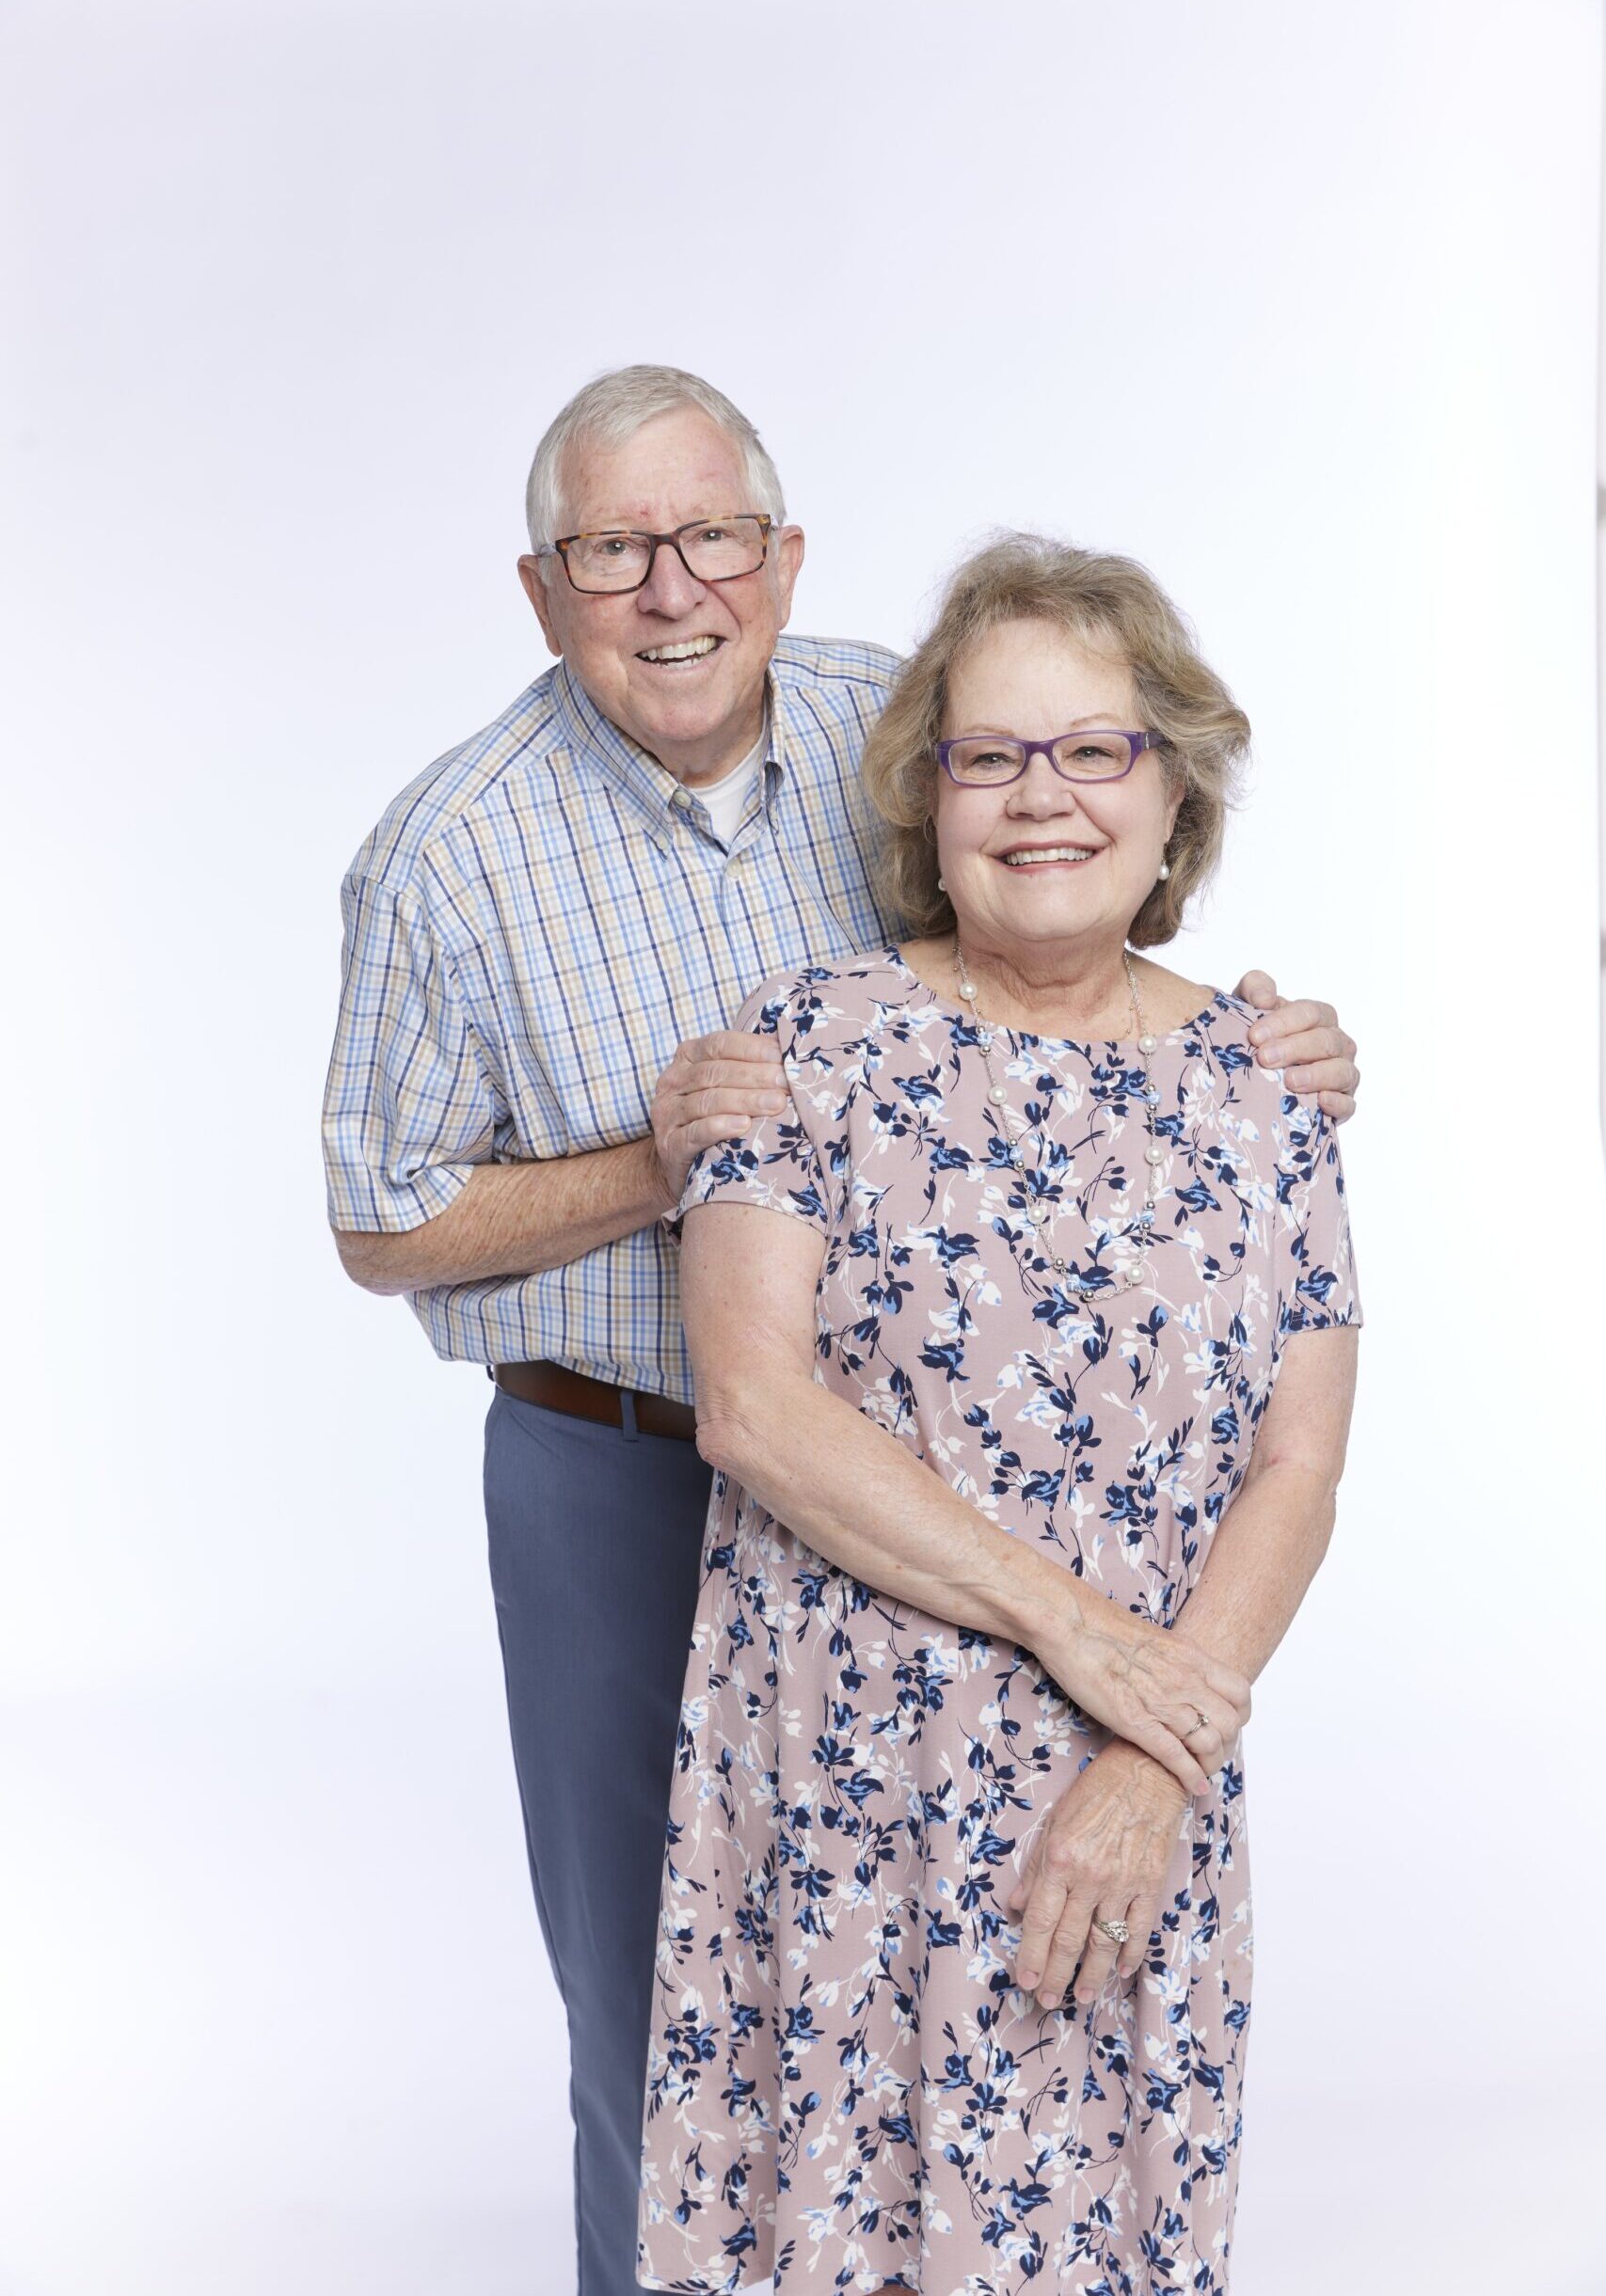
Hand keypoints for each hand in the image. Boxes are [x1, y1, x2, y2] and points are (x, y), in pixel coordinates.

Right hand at [649, 1030, 789, 1202]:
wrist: (680, 1164)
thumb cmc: (713, 1117)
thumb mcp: (724, 1085)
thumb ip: (747, 1067)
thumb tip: (791, 1052)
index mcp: (687, 1058)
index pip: (719, 1044)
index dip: (751, 1049)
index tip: (782, 1056)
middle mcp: (672, 1082)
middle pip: (715, 1073)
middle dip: (755, 1076)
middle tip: (786, 1083)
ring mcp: (667, 1114)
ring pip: (708, 1102)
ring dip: (745, 1101)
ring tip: (776, 1103)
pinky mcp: (669, 1145)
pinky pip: (695, 1133)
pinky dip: (720, 1127)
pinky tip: (744, 1126)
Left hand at [1009, 1740, 1188, 2010]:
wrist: (1148, 1770)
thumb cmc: (1096, 1790)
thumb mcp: (1054, 1821)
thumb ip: (1036, 1868)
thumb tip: (1016, 1906)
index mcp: (1060, 1859)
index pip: (1040, 1919)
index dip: (1031, 1955)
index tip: (1024, 1981)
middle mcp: (1090, 1876)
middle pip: (1069, 1938)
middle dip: (1055, 1974)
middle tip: (1045, 2001)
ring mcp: (1123, 1882)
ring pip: (1103, 1942)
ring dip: (1091, 1975)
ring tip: (1081, 1997)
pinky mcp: (1150, 1883)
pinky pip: (1138, 1928)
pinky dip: (1129, 1953)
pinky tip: (1120, 1971)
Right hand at [1031, 1584, 1250, 1797]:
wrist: (1071, 1624)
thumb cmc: (1102, 1625)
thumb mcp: (1155, 1637)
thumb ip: (1175, 1660)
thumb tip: (1181, 1675)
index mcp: (1191, 1656)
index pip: (1239, 1692)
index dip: (1240, 1715)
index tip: (1228, 1725)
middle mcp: (1185, 1680)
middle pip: (1229, 1723)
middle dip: (1227, 1745)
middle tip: (1213, 1753)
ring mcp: (1162, 1702)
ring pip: (1208, 1744)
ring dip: (1211, 1764)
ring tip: (1202, 1772)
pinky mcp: (1135, 1722)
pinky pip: (1175, 1756)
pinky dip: (1190, 1776)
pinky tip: (1194, 1787)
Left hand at [1233, 969, 1358, 1121]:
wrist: (1258, 1079)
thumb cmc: (1259, 1040)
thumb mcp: (1248, 1008)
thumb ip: (1254, 989)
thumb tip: (1265, 998)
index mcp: (1318, 1019)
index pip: (1310, 1013)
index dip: (1284, 1022)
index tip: (1255, 1035)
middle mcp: (1336, 1044)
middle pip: (1326, 1041)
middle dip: (1295, 1048)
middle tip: (1265, 1058)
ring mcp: (1342, 1074)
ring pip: (1343, 1071)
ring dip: (1317, 1075)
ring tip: (1289, 1080)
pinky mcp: (1342, 1105)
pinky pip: (1349, 1105)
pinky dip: (1338, 1103)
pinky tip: (1320, 1101)